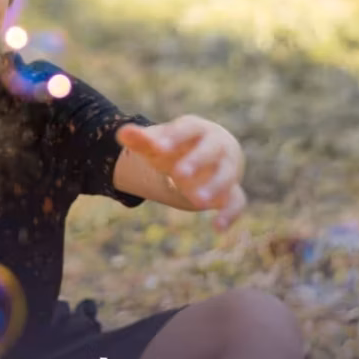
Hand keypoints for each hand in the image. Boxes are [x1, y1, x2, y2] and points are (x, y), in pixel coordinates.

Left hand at [116, 115, 246, 230]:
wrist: (201, 157)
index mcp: (196, 129)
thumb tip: (121, 132)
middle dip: (196, 161)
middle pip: (211, 150)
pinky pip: (237, 201)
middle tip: (179, 174)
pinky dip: (230, 214)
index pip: (187, 129)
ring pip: (226, 175)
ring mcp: (227, 168)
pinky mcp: (232, 190)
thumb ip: (141, 140)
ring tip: (197, 201)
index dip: (174, 136)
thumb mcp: (158, 144)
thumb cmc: (175, 148)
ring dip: (214, 187)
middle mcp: (217, 146)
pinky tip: (217, 229)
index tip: (158, 147)